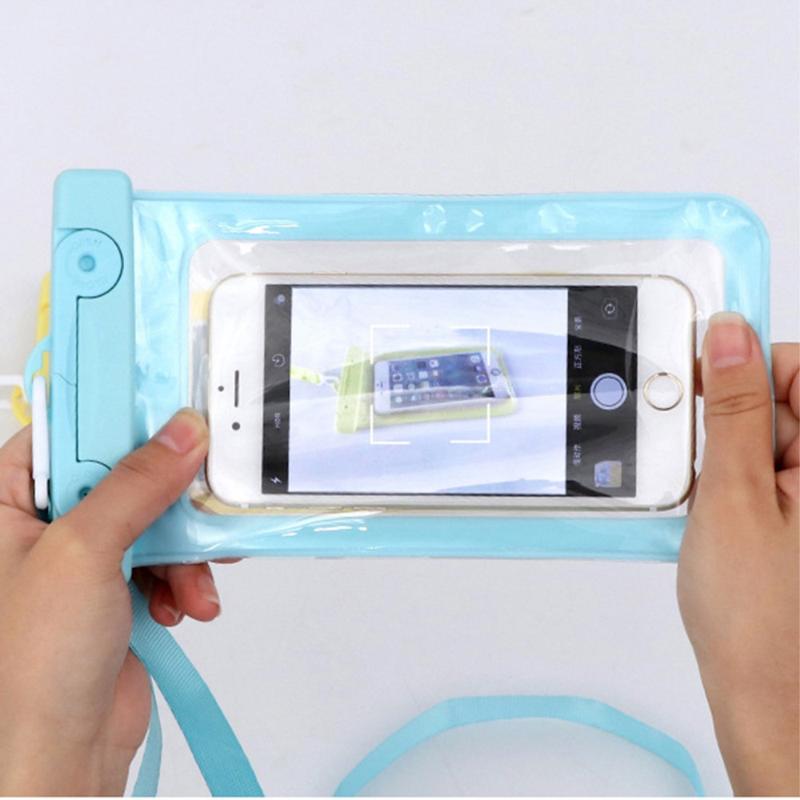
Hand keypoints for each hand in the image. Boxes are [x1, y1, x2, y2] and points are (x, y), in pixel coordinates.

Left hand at [0, 409, 222, 794]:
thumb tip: (181, 433)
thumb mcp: (82, 553)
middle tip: (200, 500)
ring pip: (155, 517)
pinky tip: (188, 605)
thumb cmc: (31, 667)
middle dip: (169, 499)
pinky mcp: (120, 587)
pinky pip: (167, 557)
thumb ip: (135, 485)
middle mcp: (43, 526)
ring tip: (192, 583)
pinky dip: (186, 579)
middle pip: (124, 474)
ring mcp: (84, 558)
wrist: (60, 757)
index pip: (68, 432)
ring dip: (185, 550)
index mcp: (6, 503)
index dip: (121, 420)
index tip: (174, 412)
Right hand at [679, 313, 798, 794]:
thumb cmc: (760, 617)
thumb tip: (728, 336)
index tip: (699, 379)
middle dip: (727, 417)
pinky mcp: (797, 513)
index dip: (742, 364)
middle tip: (704, 463)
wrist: (767, 694)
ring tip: (712, 501)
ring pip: (760, 434)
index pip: (797, 364)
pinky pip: (760, 468)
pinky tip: (717, 511)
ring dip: (724, 452)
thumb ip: (734, 409)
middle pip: (777, 397)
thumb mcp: (734, 496)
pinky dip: (730, 478)